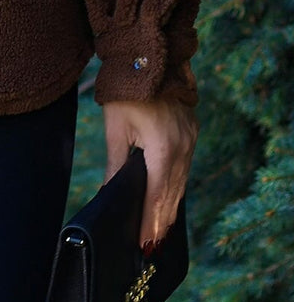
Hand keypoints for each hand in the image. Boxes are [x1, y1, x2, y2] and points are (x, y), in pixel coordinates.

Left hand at [103, 98, 198, 251]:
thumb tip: (108, 194)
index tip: (142, 243)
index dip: (149, 220)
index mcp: (163, 148)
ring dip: (170, 206)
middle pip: (172, 193)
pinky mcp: (192, 132)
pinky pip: (185, 167)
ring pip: (181, 182)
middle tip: (149, 247)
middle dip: (160, 220)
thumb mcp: (115, 128)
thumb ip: (115, 164)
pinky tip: (168, 199)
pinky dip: (176, 186)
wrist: (148, 54)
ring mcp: (191, 139)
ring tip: (158, 231)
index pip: (156, 194)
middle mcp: (183, 147)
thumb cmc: (125, 90)